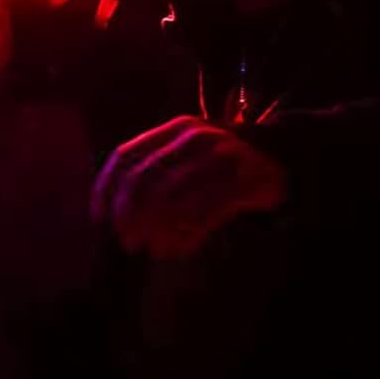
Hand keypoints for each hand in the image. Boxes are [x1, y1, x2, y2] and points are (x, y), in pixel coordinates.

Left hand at [90, 116, 287, 259]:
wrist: (280, 155)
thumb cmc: (220, 163)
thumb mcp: (187, 154)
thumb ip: (155, 170)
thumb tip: (111, 210)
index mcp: (173, 129)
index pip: (126, 157)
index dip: (106, 189)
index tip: (99, 219)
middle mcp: (194, 137)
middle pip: (145, 179)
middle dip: (130, 216)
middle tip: (129, 242)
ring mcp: (220, 156)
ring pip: (172, 198)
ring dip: (158, 230)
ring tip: (155, 249)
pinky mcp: (244, 180)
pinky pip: (203, 213)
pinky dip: (185, 235)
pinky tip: (178, 249)